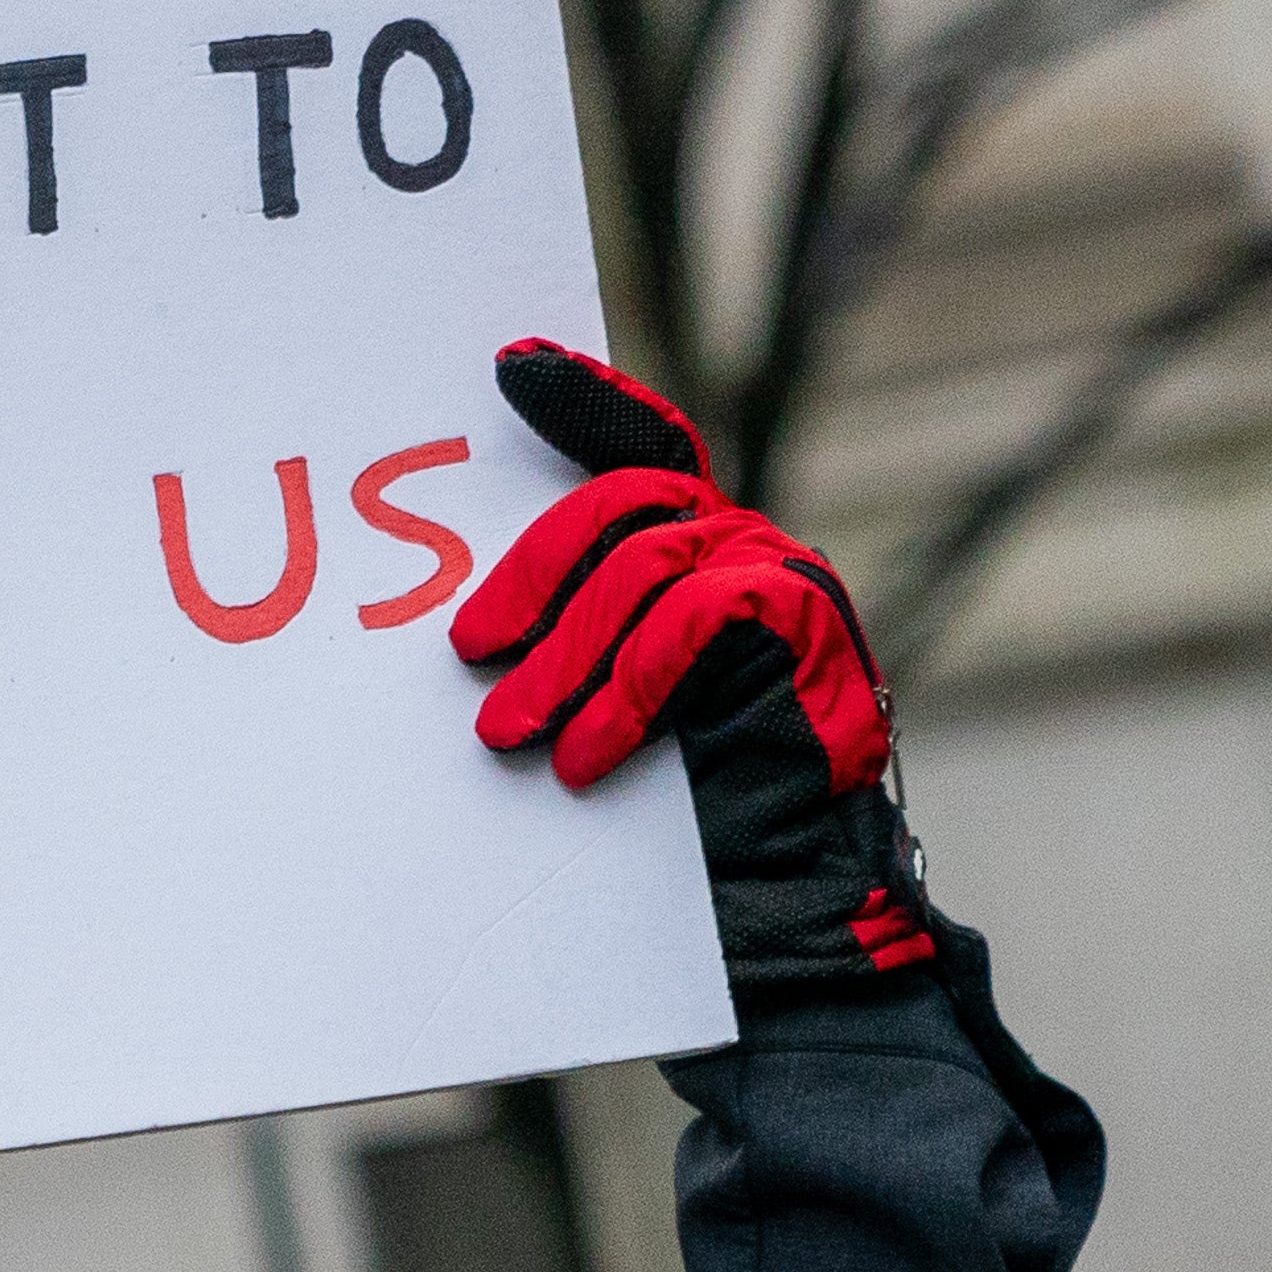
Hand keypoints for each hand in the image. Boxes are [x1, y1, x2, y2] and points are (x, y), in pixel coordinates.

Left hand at [452, 340, 934, 992]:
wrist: (778, 907)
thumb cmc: (677, 820)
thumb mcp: (599, 711)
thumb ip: (568, 644)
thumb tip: (463, 631)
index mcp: (694, 560)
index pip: (638, 453)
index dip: (582, 402)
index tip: (509, 364)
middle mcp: (746, 554)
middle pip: (623, 506)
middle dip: (531, 576)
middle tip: (466, 653)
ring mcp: (786, 585)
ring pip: (649, 564)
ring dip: (564, 654)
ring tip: (508, 734)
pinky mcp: (808, 630)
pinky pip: (699, 615)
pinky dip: (630, 684)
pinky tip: (588, 755)